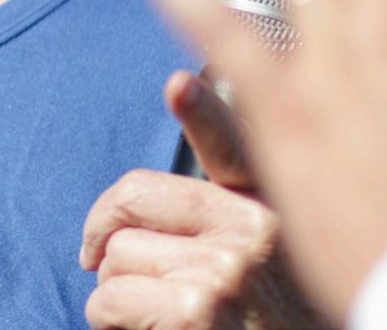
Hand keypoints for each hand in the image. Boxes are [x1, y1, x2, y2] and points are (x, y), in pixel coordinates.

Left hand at [81, 72, 320, 328]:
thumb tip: (158, 190)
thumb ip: (229, 225)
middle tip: (109, 270)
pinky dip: (111, 326)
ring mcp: (229, 270)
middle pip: (134, 201)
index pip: (237, 145)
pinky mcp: (197, 311)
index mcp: (277, 212)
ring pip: (116, 259)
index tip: (178, 81)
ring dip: (115, 297)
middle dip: (109, 239)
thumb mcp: (277, 268)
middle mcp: (260, 231)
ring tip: (160, 322)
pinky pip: (108, 301)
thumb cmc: (279, 325)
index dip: (204, 108)